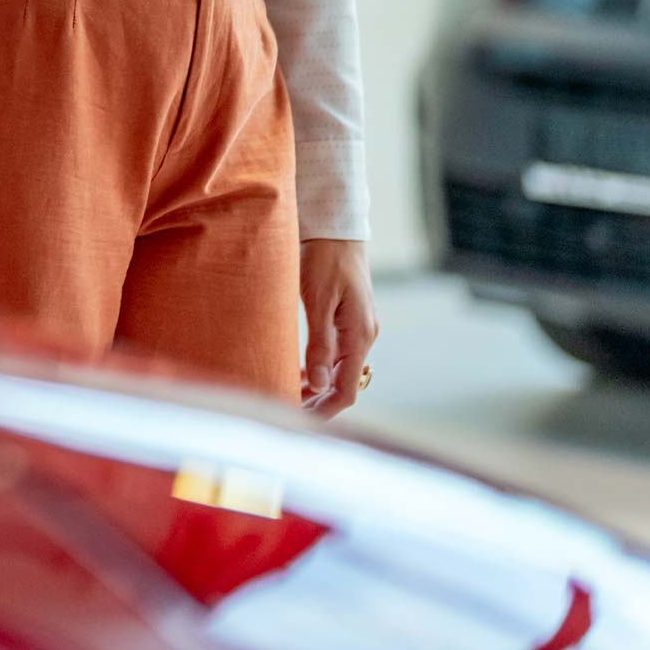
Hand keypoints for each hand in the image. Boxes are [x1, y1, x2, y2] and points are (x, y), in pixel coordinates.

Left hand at [299, 237, 376, 416]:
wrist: (335, 229)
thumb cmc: (325, 259)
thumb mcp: (317, 300)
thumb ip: (320, 343)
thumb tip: (318, 384)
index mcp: (360, 335)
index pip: (348, 388)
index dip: (325, 410)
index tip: (299, 420)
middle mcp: (363, 336)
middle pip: (344, 384)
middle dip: (318, 402)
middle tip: (286, 410)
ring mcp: (358, 329)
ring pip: (339, 370)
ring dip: (316, 386)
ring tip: (286, 392)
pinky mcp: (348, 321)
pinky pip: (337, 354)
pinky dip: (318, 367)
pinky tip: (298, 370)